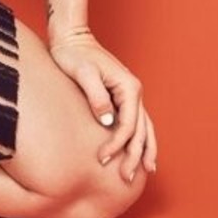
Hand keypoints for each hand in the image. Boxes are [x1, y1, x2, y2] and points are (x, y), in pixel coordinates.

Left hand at [47, 28, 156, 182]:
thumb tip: (108, 122)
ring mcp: (130, 94)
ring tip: (146, 170)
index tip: (101, 159)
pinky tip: (140, 150)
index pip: (128, 125)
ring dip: (144, 150)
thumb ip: (97, 96)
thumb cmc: (74, 54)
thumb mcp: (83, 73)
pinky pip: (136, 122)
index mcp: (129, 87)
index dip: (117, 145)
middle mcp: (134, 91)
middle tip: (126, 179)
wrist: (71, 39)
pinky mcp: (122, 96)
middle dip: (135, 155)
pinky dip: (140, 138)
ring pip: (144, 127)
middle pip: (140, 130)